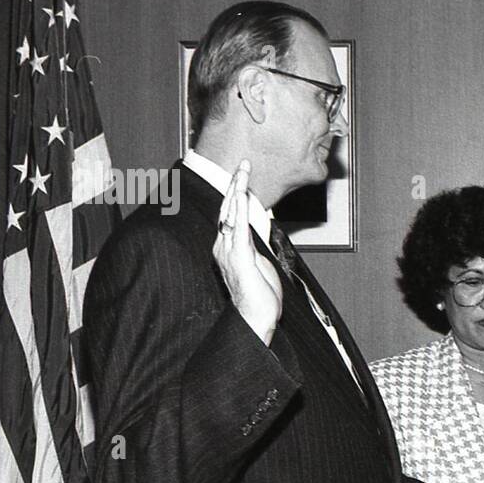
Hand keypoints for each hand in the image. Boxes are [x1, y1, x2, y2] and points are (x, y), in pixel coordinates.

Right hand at [212, 159, 282, 344]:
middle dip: (235, 185)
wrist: (255, 317)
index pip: (231, 214)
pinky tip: (241, 195)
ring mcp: (229, 251)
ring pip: (231, 213)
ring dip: (237, 190)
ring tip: (242, 171)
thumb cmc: (259, 296)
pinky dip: (239, 210)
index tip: (242, 177)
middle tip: (243, 165)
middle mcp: (224, 246)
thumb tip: (257, 229)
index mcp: (228, 248)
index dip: (236, 194)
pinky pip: (238, 228)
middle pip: (228, 209)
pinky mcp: (238, 257)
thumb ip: (254, 245)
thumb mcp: (259, 263)